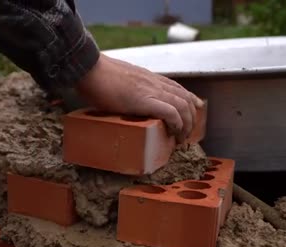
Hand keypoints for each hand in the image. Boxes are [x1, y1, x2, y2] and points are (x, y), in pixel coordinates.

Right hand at [75, 54, 203, 142]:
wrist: (89, 68)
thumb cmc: (96, 75)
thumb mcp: (118, 78)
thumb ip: (125, 85)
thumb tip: (120, 94)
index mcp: (148, 77)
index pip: (177, 87)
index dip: (190, 99)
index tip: (195, 108)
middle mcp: (154, 82)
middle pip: (184, 98)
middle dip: (191, 117)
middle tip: (186, 133)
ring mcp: (150, 91)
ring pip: (182, 106)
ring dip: (186, 124)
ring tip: (181, 138)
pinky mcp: (144, 101)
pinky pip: (170, 112)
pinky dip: (177, 123)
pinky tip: (174, 132)